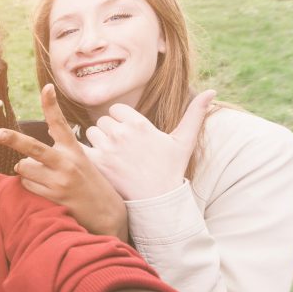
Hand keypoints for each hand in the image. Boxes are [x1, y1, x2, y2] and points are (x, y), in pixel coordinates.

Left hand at [0, 84, 127, 238]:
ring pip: (24, 168)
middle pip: (34, 147)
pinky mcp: (53, 196)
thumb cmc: (90, 183)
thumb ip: (63, 146)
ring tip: (41, 176)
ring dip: (25, 170)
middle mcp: (66, 163)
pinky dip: (29, 185)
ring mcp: (59, 181)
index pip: (60, 123)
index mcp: (73, 149)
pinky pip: (27, 185)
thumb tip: (44, 132)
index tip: (47, 88)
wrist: (106, 213)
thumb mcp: (82, 159)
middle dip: (14, 140)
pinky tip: (44, 188)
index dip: (51, 105)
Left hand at [85, 90, 214, 200]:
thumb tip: (212, 91)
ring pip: (91, 133)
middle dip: (108, 131)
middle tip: (119, 147)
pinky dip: (83, 152)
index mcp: (139, 124)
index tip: (127, 133)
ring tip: (110, 156)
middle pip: (102, 121)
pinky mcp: (96, 163)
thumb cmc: (171, 170)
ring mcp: (107, 149)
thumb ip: (195, 114)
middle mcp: (121, 133)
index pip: (116, 109)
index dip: (120, 120)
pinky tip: (93, 160)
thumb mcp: (184, 141)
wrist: (158, 200)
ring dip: (97, 142)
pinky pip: (80, 147)